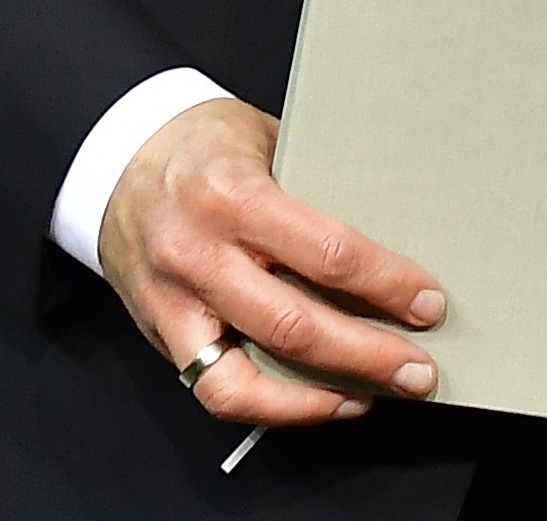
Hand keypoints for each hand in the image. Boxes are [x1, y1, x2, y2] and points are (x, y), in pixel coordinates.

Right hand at [98, 97, 443, 424]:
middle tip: (420, 369)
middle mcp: (200, 256)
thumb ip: (319, 189)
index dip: (387, 285)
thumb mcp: (270, 139)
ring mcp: (175, 303)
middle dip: (368, 354)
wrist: (116, 162)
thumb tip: (398, 231)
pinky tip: (316, 400)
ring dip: (319, 396)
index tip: (429, 302)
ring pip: (247, 375)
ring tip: (373, 394)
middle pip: (295, 325)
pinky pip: (214, 389)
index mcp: (234, 197)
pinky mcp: (162, 333)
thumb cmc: (204, 144)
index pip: (327, 254)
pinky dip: (269, 406)